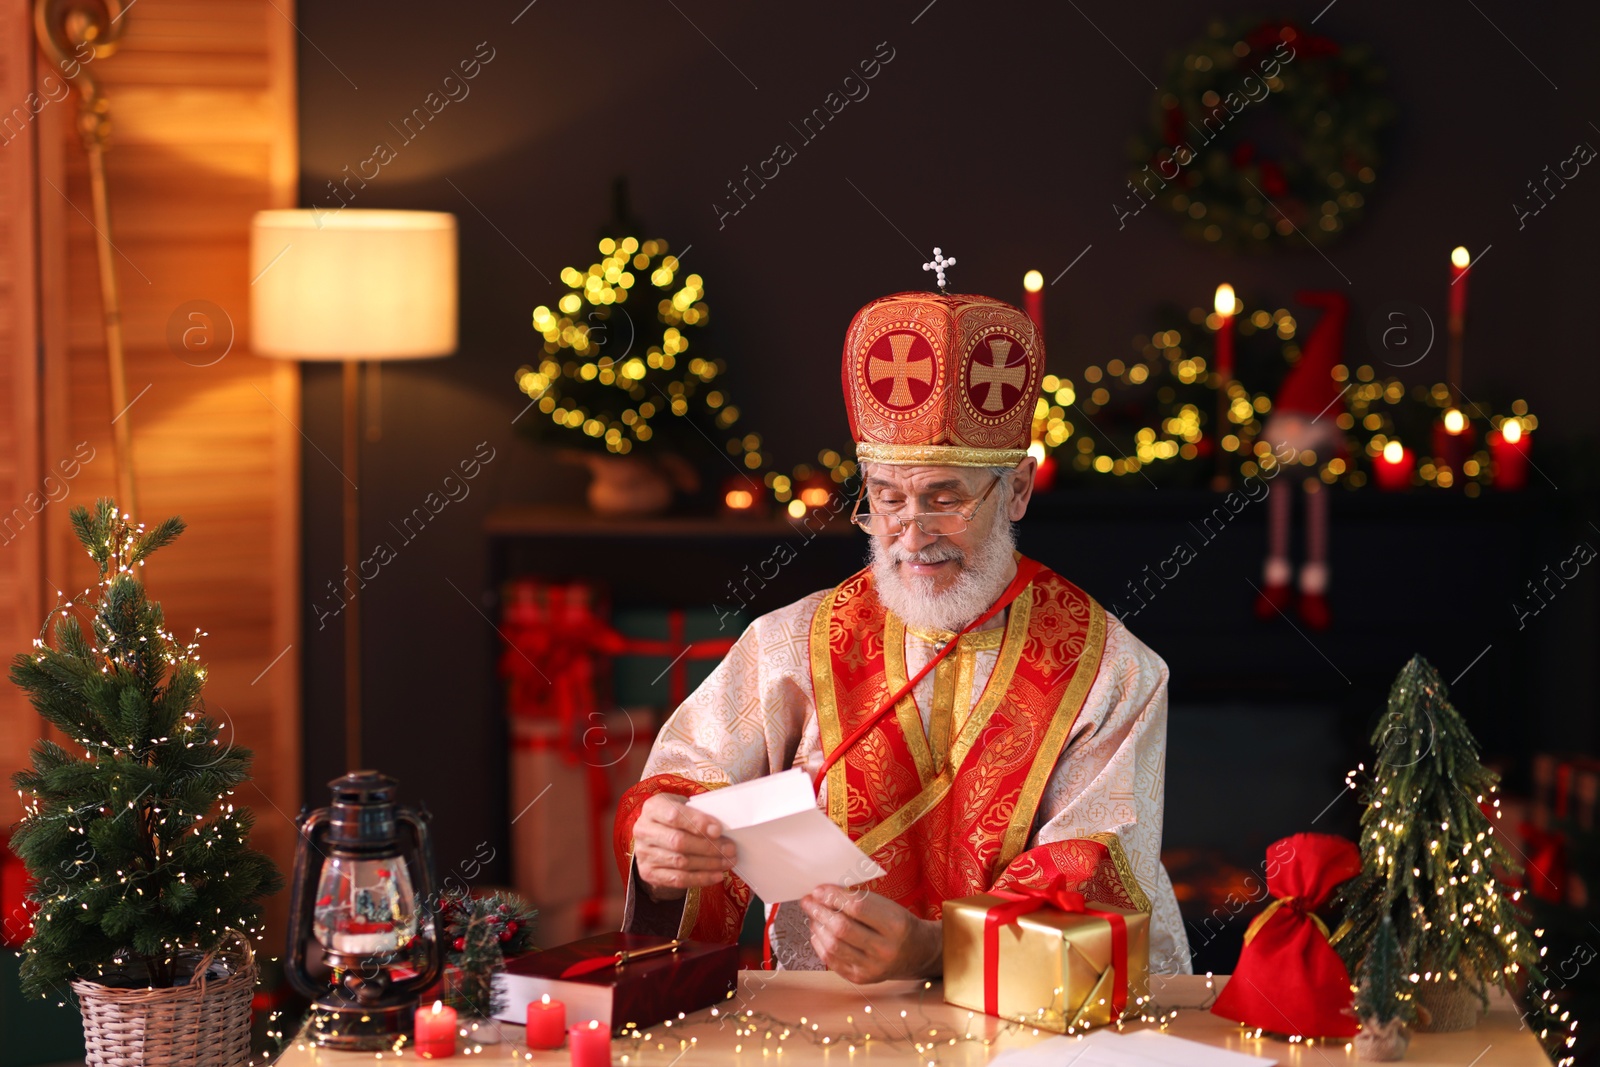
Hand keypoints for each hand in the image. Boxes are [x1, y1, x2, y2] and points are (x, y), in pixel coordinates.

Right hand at [631, 793, 735, 900]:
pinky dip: (701, 878)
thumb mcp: (684, 806)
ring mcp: (643, 854)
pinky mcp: (648, 873)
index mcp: (652, 808)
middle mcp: (644, 830)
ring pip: (680, 862)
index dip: (697, 823)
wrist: (655, 836)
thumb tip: (720, 828)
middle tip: (730, 849)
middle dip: (708, 847)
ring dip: (709, 864)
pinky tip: (716, 875)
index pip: (674, 815)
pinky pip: (678, 879)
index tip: (718, 830)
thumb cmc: (676, 818)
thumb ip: (699, 813)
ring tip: (728, 861)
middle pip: (678, 841)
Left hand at [800, 884, 942, 982]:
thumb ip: (859, 900)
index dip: (833, 897)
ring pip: (834, 946)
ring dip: (817, 927)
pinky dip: (820, 944)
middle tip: (808, 901)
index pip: (857, 907)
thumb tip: (823, 893)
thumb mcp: (888, 906)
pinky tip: (819, 932)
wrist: (917, 953)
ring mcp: (872, 968)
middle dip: (819, 911)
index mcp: (896, 925)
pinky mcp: (861, 979)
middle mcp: (885, 949)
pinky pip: (832, 961)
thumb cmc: (898, 924)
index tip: (818, 889)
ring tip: (813, 915)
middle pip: (842, 928)